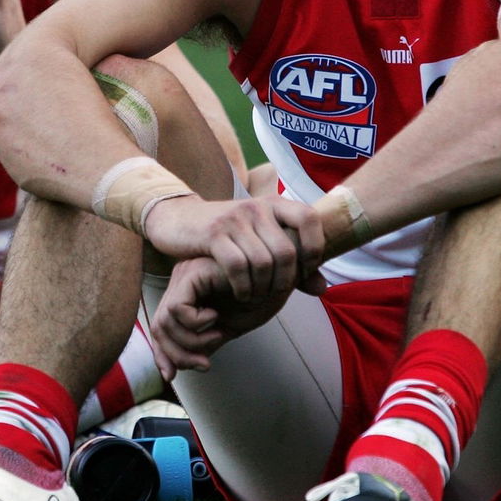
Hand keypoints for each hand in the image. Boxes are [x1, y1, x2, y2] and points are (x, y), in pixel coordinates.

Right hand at [143, 194, 325, 309]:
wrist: (178, 219)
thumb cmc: (225, 235)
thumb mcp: (259, 240)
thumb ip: (291, 262)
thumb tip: (322, 288)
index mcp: (273, 203)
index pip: (309, 218)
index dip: (314, 247)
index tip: (305, 270)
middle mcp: (256, 207)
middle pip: (286, 251)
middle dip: (284, 281)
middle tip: (274, 293)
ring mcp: (234, 219)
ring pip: (264, 262)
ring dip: (263, 288)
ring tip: (257, 297)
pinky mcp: (213, 234)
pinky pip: (238, 266)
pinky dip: (243, 287)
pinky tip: (241, 294)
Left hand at [149, 253, 325, 376]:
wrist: (281, 277)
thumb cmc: (259, 299)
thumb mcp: (225, 328)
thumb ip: (201, 344)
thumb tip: (174, 370)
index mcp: (185, 294)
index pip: (160, 330)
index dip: (163, 356)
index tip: (174, 377)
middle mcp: (180, 283)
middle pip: (158, 328)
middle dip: (178, 355)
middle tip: (204, 365)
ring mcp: (185, 275)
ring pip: (165, 320)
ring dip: (191, 340)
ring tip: (218, 334)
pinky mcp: (193, 272)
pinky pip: (178, 308)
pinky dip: (196, 322)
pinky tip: (216, 316)